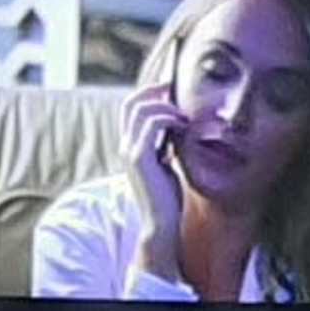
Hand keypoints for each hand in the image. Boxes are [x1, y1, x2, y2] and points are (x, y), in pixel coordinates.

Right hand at [121, 82, 191, 234]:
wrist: (161, 222)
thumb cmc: (167, 196)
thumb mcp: (166, 163)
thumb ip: (165, 144)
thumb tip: (177, 126)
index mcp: (129, 146)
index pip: (130, 109)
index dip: (147, 93)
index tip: (169, 89)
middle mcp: (125, 146)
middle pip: (131, 103)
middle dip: (153, 90)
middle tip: (174, 88)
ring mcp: (129, 151)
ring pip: (141, 110)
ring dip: (166, 107)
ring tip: (184, 117)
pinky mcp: (139, 158)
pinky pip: (151, 125)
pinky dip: (168, 119)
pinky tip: (183, 126)